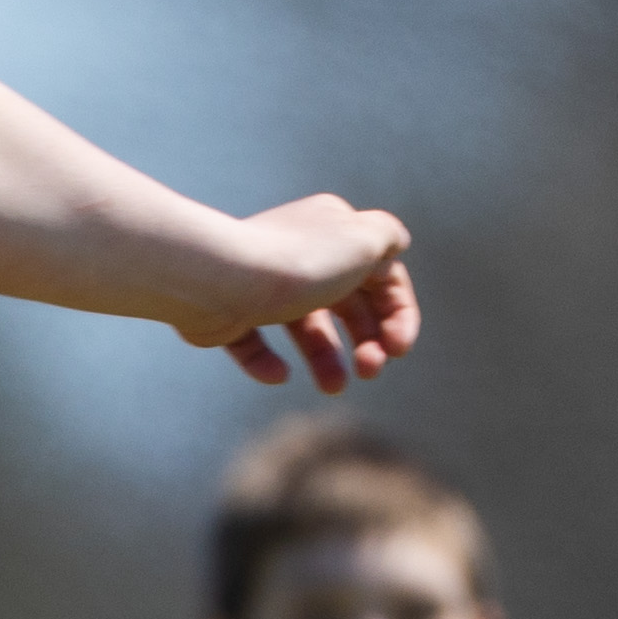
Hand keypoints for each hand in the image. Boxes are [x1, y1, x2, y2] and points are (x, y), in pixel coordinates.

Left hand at [176, 196, 416, 392]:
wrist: (217, 278)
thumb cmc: (299, 263)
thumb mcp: (364, 238)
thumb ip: (388, 238)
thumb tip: (393, 246)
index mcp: (335, 230)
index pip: (382, 275)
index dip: (399, 314)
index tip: (398, 348)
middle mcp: (299, 253)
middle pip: (347, 305)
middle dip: (367, 342)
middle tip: (370, 371)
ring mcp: (262, 285)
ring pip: (304, 328)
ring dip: (325, 360)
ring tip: (333, 388)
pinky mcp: (227, 314)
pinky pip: (251, 343)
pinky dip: (266, 363)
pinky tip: (277, 375)